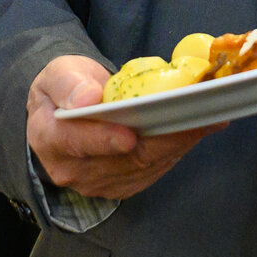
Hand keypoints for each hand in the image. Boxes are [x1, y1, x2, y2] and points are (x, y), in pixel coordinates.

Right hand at [27, 56, 223, 200]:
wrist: (70, 107)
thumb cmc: (67, 86)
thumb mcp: (59, 72)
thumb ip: (68, 84)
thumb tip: (87, 99)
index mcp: (50, 138)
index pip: (76, 143)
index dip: (105, 140)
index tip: (129, 136)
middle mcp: (72, 169)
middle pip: (123, 159)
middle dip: (163, 138)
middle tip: (195, 117)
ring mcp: (97, 182)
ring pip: (145, 166)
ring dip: (178, 143)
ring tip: (206, 117)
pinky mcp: (121, 184)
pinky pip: (154, 170)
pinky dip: (179, 148)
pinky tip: (199, 128)